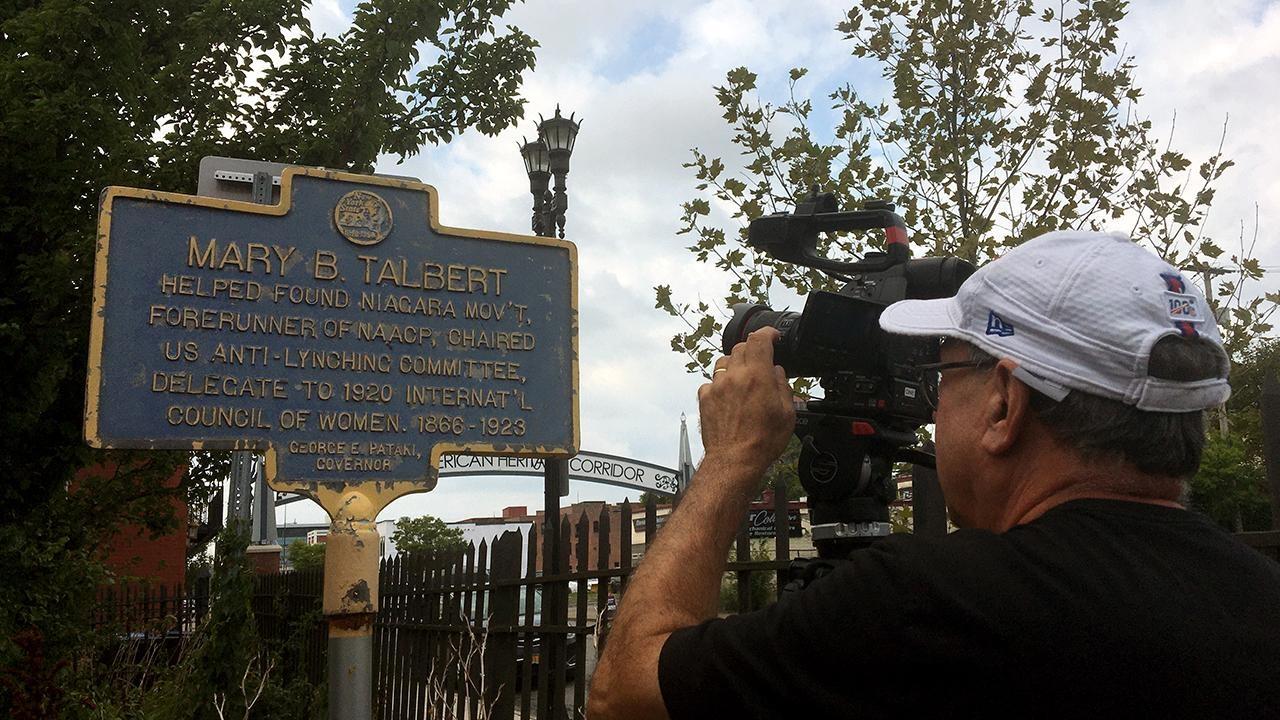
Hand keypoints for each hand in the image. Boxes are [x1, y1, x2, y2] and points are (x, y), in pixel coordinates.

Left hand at [697, 328, 795, 484]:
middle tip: (762, 361)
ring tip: (745, 380)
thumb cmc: (762, 441)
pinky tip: (730, 396)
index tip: (773, 336)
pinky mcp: (705, 398)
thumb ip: (782, 385)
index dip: (768, 333)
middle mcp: (734, 376)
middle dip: (753, 350)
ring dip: (736, 365)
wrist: (734, 460)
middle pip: (741, 347)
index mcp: (757, 375)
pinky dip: (722, 383)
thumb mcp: (788, 413)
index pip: (759, 339)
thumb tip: (776, 372)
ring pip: (724, 362)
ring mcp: (716, 386)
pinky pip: (712, 381)